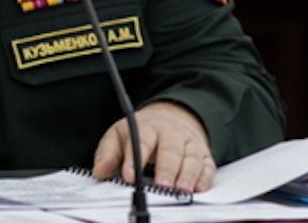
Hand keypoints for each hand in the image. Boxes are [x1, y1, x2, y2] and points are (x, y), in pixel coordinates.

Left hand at [92, 101, 214, 192]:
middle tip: (161, 186)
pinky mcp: (204, 155)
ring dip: (188, 174)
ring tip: (181, 190)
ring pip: (192, 157)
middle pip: (171, 149)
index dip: (135, 159)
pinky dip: (204, 178)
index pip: (142, 141)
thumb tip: (100, 171)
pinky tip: (199, 189)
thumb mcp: (120, 136)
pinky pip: (207, 166)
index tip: (129, 176)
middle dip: (166, 168)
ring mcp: (190, 144)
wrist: (171, 118)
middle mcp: (172, 133)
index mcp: (148, 127)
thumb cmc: (142, 133)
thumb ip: (108, 153)